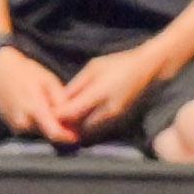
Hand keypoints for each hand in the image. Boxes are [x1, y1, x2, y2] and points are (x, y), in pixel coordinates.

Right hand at [0, 40, 72, 143]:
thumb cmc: (24, 72)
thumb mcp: (48, 80)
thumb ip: (61, 100)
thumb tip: (72, 116)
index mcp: (34, 109)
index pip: (54, 133)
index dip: (67, 137)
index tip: (76, 136)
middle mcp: (22, 121)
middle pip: (47, 134)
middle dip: (57, 128)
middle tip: (63, 115)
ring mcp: (14, 124)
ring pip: (37, 131)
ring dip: (45, 124)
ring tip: (46, 106)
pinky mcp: (10, 124)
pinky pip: (28, 127)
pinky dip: (34, 121)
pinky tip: (34, 106)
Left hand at [54, 42, 174, 142]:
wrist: (146, 69)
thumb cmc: (117, 63)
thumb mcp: (93, 68)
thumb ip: (76, 85)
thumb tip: (60, 99)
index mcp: (99, 93)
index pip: (72, 112)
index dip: (57, 114)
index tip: (47, 111)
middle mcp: (108, 109)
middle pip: (79, 126)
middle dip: (66, 124)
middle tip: (54, 118)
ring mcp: (115, 117)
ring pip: (88, 130)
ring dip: (76, 128)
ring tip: (65, 119)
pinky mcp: (119, 120)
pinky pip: (98, 128)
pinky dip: (87, 127)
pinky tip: (79, 119)